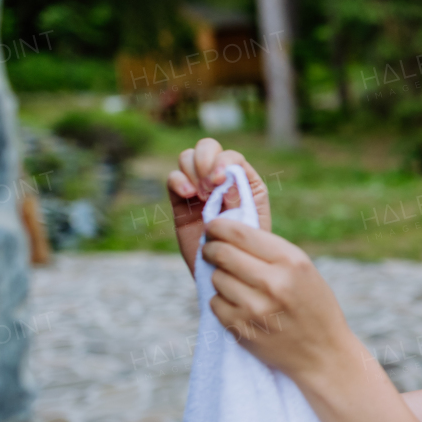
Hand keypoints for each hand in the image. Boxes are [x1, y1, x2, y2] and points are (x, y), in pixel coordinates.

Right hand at [167, 138, 271, 275]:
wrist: (226, 274)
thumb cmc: (245, 251)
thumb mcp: (249, 224)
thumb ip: (239, 199)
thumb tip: (224, 178)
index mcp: (245, 182)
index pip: (231, 157)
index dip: (223, 162)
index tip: (219, 181)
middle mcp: (222, 180)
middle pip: (207, 147)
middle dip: (205, 161)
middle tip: (209, 187)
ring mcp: (200, 188)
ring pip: (188, 158)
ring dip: (192, 171)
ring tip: (200, 196)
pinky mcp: (181, 201)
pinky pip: (173, 178)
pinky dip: (177, 181)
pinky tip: (187, 196)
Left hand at [200, 218, 357, 379]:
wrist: (323, 353)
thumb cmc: (313, 304)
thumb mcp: (303, 269)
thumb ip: (269, 249)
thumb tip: (227, 230)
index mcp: (291, 261)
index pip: (238, 233)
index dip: (218, 227)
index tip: (213, 228)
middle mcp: (272, 283)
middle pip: (221, 253)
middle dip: (211, 249)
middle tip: (212, 251)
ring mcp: (255, 308)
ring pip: (216, 279)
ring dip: (221, 278)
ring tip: (238, 284)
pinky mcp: (241, 329)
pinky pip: (215, 303)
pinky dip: (223, 301)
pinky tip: (240, 304)